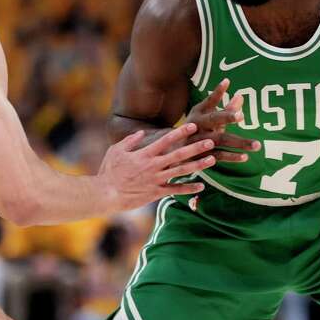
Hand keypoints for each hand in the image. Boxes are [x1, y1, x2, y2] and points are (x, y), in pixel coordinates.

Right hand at [98, 122, 215, 211]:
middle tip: (211, 141)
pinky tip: (201, 186)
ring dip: (198, 165)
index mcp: (144, 154)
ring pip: (181, 171)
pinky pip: (175, 190)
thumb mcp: (116, 150)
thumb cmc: (109, 171)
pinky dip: (189, 188)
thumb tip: (142, 132)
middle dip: (196, 147)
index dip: (180, 132)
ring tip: (212, 160)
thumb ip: (130, 140)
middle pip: (179, 155)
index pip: (165, 140)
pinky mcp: (156, 193)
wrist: (106, 194)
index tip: (193, 126)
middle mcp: (153, 166)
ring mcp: (156, 180)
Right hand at [182, 78, 260, 162]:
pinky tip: (245, 157)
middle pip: (214, 120)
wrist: (174, 150)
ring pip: (220, 139)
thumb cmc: (195, 128)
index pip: (210, 101)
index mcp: (199, 114)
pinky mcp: (202, 156)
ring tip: (257, 145)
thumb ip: (225, 108)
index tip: (229, 85)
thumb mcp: (206, 116)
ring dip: (239, 143)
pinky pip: (218, 155)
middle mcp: (198, 126)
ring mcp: (199, 141)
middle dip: (227, 116)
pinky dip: (231, 157)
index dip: (218, 94)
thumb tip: (241, 96)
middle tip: (241, 115)